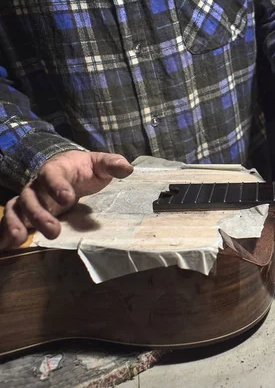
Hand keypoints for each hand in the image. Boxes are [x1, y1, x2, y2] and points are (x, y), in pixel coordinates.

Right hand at [0, 150, 132, 248]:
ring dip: (15, 224)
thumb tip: (127, 168)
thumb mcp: (100, 164)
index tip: (68, 198)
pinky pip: (13, 219)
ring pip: (17, 209)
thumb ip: (112, 164)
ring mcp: (31, 199)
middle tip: (53, 231)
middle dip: (39, 214)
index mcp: (56, 169)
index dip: (57, 185)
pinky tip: (5, 246)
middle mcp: (38, 184)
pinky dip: (5, 231)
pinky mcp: (29, 213)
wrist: (72, 169)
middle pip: (31, 197)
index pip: (51, 174)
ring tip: (19, 240)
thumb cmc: (86, 168)